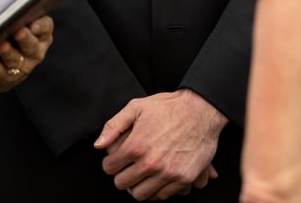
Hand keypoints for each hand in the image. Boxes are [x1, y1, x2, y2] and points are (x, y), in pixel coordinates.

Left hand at [0, 16, 53, 95]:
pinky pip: (1, 71)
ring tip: (1, 45)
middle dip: (25, 39)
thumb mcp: (16, 26)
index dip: (41, 26)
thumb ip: (16, 17)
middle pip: (32, 46)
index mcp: (41, 35)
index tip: (33, 24)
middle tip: (19, 32)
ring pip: (16, 59)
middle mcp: (35, 51)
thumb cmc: (7, 38)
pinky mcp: (8, 78)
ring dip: (8, 52)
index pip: (46, 28)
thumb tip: (5, 4)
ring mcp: (23, 66)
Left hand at [96, 89, 225, 199]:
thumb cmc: (170, 107)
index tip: (118, 160)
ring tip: (142, 176)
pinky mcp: (183, 178)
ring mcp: (168, 172)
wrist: (202, 110)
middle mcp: (150, 162)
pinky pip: (162, 196)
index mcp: (136, 146)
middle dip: (122, 175)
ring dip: (138, 186)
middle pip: (122, 184)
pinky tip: (157, 178)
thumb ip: (113, 126)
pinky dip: (157, 190)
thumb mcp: (137, 107)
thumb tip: (98, 145)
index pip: (109, 168)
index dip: (111, 163)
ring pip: (140, 194)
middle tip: (129, 168)